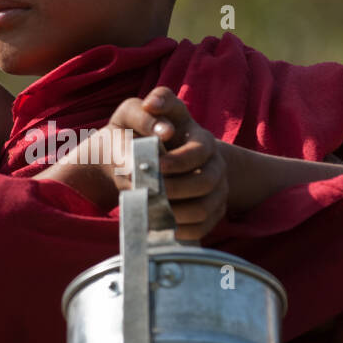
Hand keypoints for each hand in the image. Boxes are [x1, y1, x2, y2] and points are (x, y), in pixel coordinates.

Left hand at [102, 87, 228, 241]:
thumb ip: (142, 112)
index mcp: (197, 136)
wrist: (128, 160)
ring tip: (152, 212)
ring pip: (207, 207)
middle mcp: (212, 161)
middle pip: (207, 182)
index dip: (181, 161)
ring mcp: (215, 187)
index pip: (200, 150)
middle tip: (151, 193)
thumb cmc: (131, 134)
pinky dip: (184, 231)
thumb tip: (156, 115)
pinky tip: (164, 228)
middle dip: (177, 190)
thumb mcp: (131, 115)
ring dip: (178, 213)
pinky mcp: (210, 210)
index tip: (156, 167)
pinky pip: (204, 227)